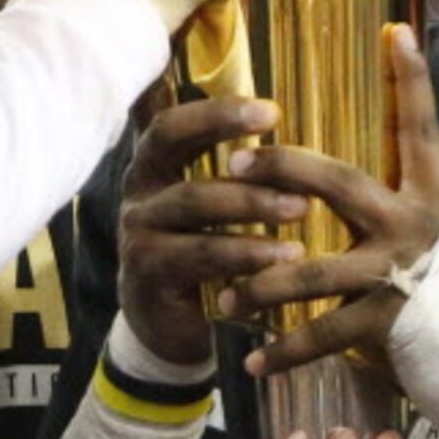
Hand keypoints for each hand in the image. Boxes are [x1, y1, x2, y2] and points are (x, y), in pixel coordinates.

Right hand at [117, 90, 307, 365]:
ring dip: (251, 202)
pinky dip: (246, 255)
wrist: (171, 328)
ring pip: (193, 201)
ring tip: (302, 208)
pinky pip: (199, 255)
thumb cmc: (206, 252)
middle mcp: (139, 191)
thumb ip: (243, 176)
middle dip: (226, 133)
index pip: (174, 122)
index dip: (216, 111)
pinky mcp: (147, 274)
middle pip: (172, 146)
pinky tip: (284, 257)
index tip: (272, 111)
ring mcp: (137, 232)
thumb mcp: (218, 210)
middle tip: (288, 148)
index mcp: (155, 166)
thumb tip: (301, 139)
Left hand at [222, 25, 438, 379]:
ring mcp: (400, 273)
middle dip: (282, 171)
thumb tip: (383, 152)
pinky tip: (250, 362)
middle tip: (233, 166)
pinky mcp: (387, 322)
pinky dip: (283, 353)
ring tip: (225, 297)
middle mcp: (416, 224)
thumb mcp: (437, 226)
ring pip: (313, 270)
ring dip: (261, 284)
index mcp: (432, 192)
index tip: (395, 30)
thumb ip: (405, 191)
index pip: (419, 126)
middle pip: (338, 182)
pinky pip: (322, 336)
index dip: (411, 79)